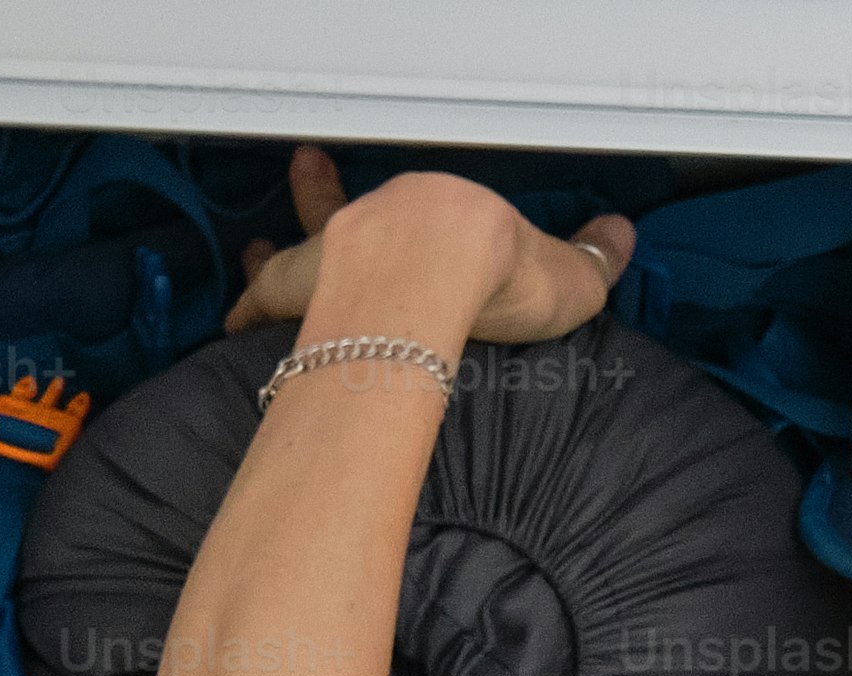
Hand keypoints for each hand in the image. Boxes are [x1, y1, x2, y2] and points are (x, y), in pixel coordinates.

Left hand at [226, 147, 632, 344]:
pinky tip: (230, 326)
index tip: (425, 226)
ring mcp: (335, 257)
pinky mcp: (306, 294)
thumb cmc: (503, 275)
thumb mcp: (569, 274)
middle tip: (307, 173)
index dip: (427, 223)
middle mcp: (378, 226)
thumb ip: (592, 259)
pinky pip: (265, 302)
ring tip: (256, 261)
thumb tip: (620, 237)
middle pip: (346, 210)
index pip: (428, 215)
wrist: (448, 271)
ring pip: (297, 251)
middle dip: (324, 196)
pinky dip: (248, 312)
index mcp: (439, 216)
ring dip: (278, 258)